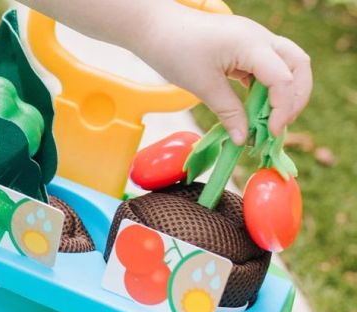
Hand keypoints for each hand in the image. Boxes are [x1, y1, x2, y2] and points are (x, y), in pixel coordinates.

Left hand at [136, 6, 311, 143]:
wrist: (157, 28)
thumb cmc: (176, 51)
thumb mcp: (203, 86)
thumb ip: (228, 112)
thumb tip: (243, 139)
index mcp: (251, 44)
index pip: (284, 79)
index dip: (282, 109)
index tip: (270, 134)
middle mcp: (260, 38)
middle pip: (299, 65)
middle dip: (296, 98)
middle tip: (277, 126)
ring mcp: (255, 40)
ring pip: (287, 65)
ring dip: (284, 93)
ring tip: (268, 121)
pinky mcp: (246, 47)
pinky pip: (268, 67)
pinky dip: (267, 88)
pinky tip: (255, 109)